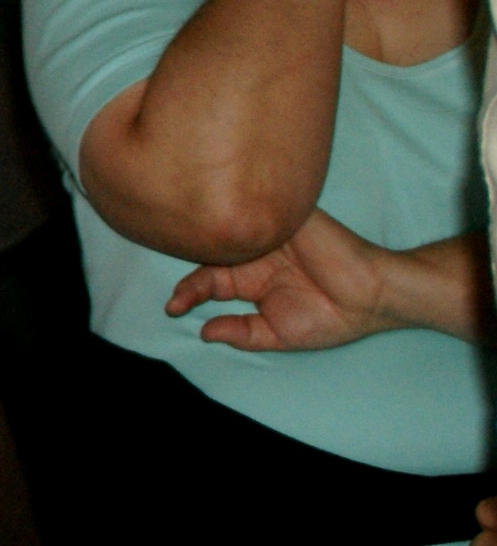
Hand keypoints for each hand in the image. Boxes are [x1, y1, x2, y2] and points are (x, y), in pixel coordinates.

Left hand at [168, 209, 392, 350]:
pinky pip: (260, 211)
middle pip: (211, 255)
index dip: (188, 293)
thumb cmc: (331, 318)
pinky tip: (220, 230)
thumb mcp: (277, 334)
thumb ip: (241, 333)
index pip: (208, 279)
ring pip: (228, 232)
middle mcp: (255, 255)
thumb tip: (204, 334)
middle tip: (178, 300)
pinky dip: (240, 216)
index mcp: (250, 280)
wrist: (373, 297)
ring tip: (194, 275)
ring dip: (209, 247)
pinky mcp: (291, 218)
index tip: (173, 309)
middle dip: (191, 278)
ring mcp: (271, 235)